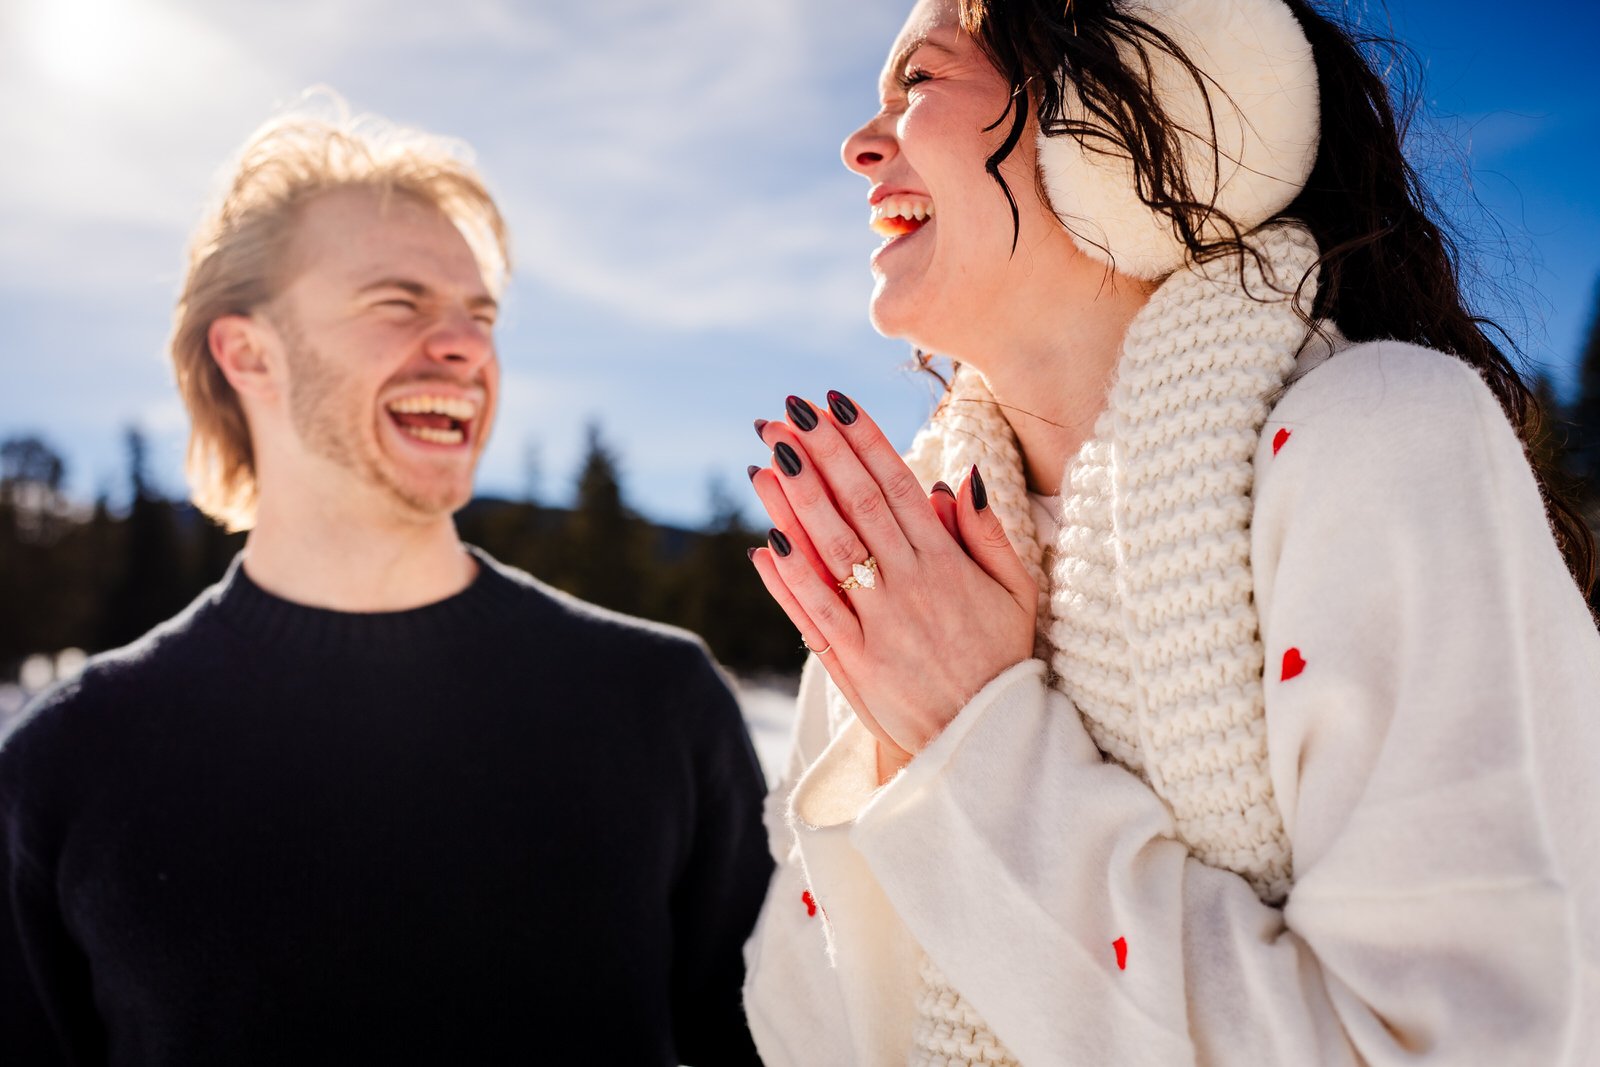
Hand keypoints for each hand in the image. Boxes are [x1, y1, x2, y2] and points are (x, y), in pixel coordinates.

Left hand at [747, 393, 1036, 774]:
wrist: (983, 742)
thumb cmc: (1000, 660)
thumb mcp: (1017, 592)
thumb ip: (987, 534)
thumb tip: (957, 479)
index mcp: (946, 565)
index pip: (896, 486)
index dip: (862, 441)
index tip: (834, 403)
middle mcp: (908, 588)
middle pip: (856, 507)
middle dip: (818, 456)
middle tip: (785, 416)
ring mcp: (876, 626)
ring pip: (828, 552)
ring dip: (792, 503)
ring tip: (763, 460)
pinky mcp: (852, 665)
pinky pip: (813, 613)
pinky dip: (787, 579)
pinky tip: (763, 543)